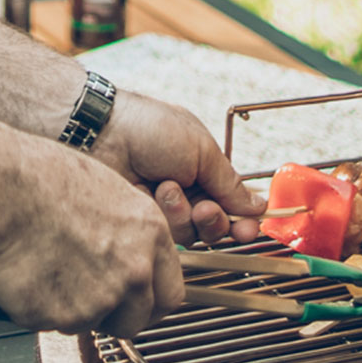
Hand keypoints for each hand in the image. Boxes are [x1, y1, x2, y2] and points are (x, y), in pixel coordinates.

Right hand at [0, 149, 182, 336]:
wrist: (2, 190)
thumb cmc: (44, 181)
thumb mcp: (111, 195)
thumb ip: (131, 237)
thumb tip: (133, 255)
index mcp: (151, 238)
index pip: (171, 295)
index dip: (149, 302)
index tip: (137, 303)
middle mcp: (133, 272)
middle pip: (135, 321)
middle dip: (113, 316)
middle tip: (85, 293)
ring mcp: (98, 300)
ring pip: (89, 323)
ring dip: (70, 308)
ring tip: (48, 267)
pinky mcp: (59, 316)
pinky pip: (50, 323)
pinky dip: (38, 308)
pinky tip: (28, 274)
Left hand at [92, 91, 264, 244]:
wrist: (102, 133)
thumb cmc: (149, 128)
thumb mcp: (201, 150)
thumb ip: (230, 183)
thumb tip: (259, 205)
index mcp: (205, 170)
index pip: (234, 204)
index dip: (245, 219)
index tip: (249, 227)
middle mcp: (188, 191)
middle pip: (216, 226)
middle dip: (215, 220)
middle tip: (205, 209)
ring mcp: (166, 208)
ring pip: (193, 234)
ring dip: (185, 213)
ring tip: (168, 187)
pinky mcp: (146, 220)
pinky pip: (169, 234)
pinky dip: (166, 215)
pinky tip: (154, 192)